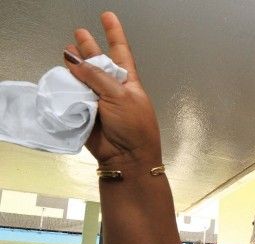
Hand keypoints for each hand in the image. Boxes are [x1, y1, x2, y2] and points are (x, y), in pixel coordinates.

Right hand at [63, 12, 160, 168]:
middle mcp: (114, 88)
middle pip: (98, 62)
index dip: (114, 34)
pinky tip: (63, 74)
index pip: (121, 52)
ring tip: (67, 51)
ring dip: (75, 64)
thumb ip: (97, 76)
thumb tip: (75, 60)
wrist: (127, 158)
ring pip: (83, 77)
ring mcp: (98, 100)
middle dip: (89, 47)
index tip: (108, 16)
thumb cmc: (134, 127)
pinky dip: (68, 85)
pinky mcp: (85, 112)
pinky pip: (73, 94)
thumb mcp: (120, 96)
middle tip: (79, 33)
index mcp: (129, 82)